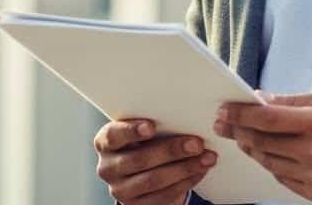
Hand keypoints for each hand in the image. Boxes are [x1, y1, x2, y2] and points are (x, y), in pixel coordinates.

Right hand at [93, 119, 217, 203]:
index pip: (113, 136)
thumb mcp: (146, 130)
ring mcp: (120, 189)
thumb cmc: (147, 142)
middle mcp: (108, 167)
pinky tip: (199, 172)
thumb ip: (157, 122)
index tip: (152, 127)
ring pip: (153, 180)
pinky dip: (185, 183)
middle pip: (139, 159)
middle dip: (171, 151)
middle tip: (196, 143)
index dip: (131, 131)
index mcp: (106, 142)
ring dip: (184, 169)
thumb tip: (187, 115)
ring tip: (206, 158)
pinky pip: (163, 196)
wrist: (145, 171)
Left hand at [214, 90, 311, 204]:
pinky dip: (272, 165)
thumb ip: (295, 102)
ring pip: (268, 162)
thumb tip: (263, 100)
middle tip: (225, 122)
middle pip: (262, 142)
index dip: (241, 113)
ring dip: (252, 148)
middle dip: (238, 130)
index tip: (227, 109)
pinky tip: (269, 154)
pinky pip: (282, 179)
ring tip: (245, 137)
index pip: (267, 118)